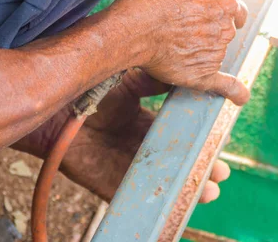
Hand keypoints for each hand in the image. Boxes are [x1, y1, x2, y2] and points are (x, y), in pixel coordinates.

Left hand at [15, 69, 231, 202]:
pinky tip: (179, 203)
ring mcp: (125, 166)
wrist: (56, 108)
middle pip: (176, 162)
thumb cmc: (90, 90)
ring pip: (163, 182)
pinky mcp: (111, 184)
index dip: (199, 140)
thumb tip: (186, 72)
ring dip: (188, 187)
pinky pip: (138, 197)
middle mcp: (137, 146)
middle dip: (200, 168)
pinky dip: (160, 203)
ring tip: (209, 190)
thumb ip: (155, 80)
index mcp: (144, 123)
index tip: (220, 139)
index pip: (178, 135)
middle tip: (221, 171)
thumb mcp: (129, 80)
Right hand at [112, 0, 249, 104]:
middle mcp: (225, 30)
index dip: (219, 5)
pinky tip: (240, 96)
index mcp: (225, 3)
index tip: (204, 6)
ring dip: (204, 47)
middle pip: (225, 29)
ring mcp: (214, 54)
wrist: (133, 28)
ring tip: (176, 40)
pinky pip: (223, 85)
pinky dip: (233, 91)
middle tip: (182, 21)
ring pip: (216, 50)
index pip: (234, 6)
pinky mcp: (201, 75)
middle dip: (209, 26)